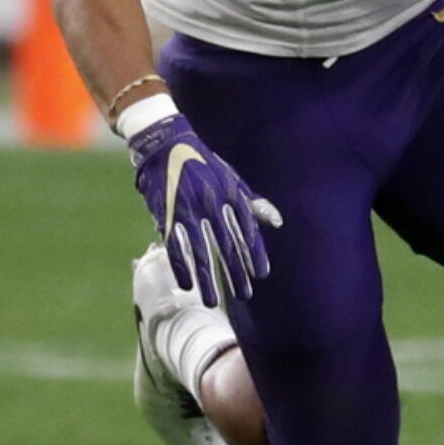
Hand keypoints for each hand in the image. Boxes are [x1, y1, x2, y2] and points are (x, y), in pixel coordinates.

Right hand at [127, 113, 281, 305]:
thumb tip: (277, 222)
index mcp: (230, 194)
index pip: (247, 230)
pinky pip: (175, 246)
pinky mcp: (167, 215)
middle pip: (226, 246)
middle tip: (243, 295)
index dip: (254, 253)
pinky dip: (181, 267)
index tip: (261, 274)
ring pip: (201, 252)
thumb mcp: (232, 179)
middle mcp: (212, 204)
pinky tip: (187, 285)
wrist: (167, 143)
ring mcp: (188, 210)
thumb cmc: (203, 164)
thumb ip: (252, 203)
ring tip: (213, 301)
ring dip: (208, 279)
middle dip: (235, 272)